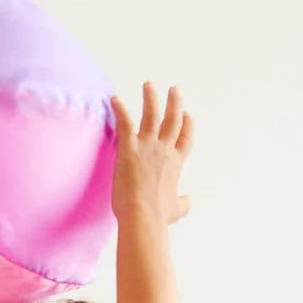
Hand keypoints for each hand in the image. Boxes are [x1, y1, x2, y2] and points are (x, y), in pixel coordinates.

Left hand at [108, 82, 192, 226]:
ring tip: (148, 84)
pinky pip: (125, 122)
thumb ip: (183, 203)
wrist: (144, 217)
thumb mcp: (176, 210)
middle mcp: (165, 151)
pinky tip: (114, 98)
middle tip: (175, 89)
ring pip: (152, 115)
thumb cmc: (158, 217)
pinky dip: (120, 108)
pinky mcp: (130, 148)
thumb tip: (188, 201)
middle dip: (175, 103)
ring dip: (150, 98)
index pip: (186, 139)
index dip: (188, 125)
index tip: (188, 114)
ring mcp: (148, 147)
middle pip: (173, 120)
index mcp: (176, 164)